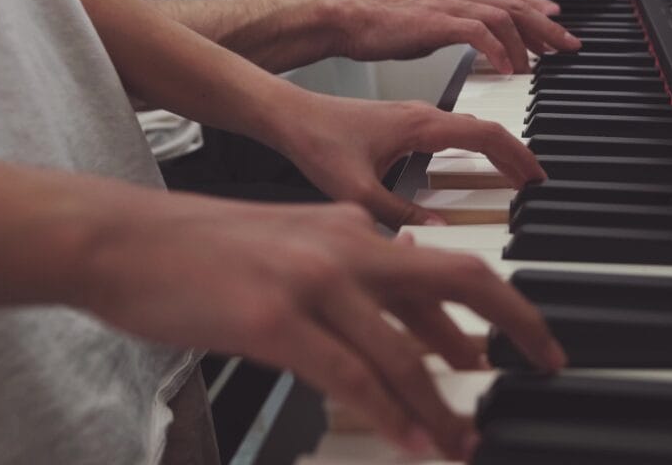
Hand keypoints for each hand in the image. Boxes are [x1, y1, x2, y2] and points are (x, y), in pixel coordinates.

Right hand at [82, 194, 565, 458]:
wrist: (126, 240)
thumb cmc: (206, 249)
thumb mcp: (296, 245)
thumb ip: (356, 273)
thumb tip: (411, 322)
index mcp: (352, 229)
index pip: (446, 267)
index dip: (496, 308)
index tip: (523, 344)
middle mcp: (344, 246)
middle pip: (456, 281)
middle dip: (513, 324)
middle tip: (545, 364)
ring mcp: (311, 281)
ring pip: (402, 351)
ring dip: (441, 406)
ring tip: (461, 443)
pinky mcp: (273, 321)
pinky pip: (350, 376)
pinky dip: (389, 413)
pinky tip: (410, 440)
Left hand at [268, 94, 546, 227]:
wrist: (287, 115)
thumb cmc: (316, 142)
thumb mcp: (356, 191)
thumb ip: (399, 215)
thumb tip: (439, 234)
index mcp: (421, 125)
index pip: (487, 135)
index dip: (518, 158)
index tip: (538, 179)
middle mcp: (422, 115)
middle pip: (486, 130)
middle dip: (516, 156)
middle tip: (536, 184)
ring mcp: (413, 117)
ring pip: (470, 129)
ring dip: (496, 151)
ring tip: (513, 177)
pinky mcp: (401, 123)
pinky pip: (451, 133)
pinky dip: (474, 149)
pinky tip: (471, 167)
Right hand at [330, 0, 581, 73]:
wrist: (349, 20)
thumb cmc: (384, 28)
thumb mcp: (434, 26)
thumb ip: (463, 30)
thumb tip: (485, 46)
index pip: (511, 2)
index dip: (539, 21)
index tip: (557, 40)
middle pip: (517, 6)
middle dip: (547, 29)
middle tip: (567, 48)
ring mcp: (449, 2)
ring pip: (504, 17)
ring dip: (526, 43)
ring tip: (537, 66)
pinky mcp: (437, 20)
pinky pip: (478, 32)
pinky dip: (498, 50)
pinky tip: (507, 69)